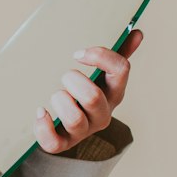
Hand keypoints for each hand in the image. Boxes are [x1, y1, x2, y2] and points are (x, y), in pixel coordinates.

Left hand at [35, 29, 142, 154]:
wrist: (62, 124)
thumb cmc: (83, 92)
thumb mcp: (100, 74)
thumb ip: (116, 55)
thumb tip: (136, 32)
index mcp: (114, 92)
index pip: (121, 69)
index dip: (100, 56)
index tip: (78, 53)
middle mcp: (102, 114)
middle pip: (93, 97)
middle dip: (73, 81)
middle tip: (64, 76)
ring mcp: (83, 131)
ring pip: (74, 119)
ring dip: (60, 101)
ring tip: (56, 94)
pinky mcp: (63, 144)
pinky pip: (53, 142)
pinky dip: (43, 126)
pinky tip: (40, 112)